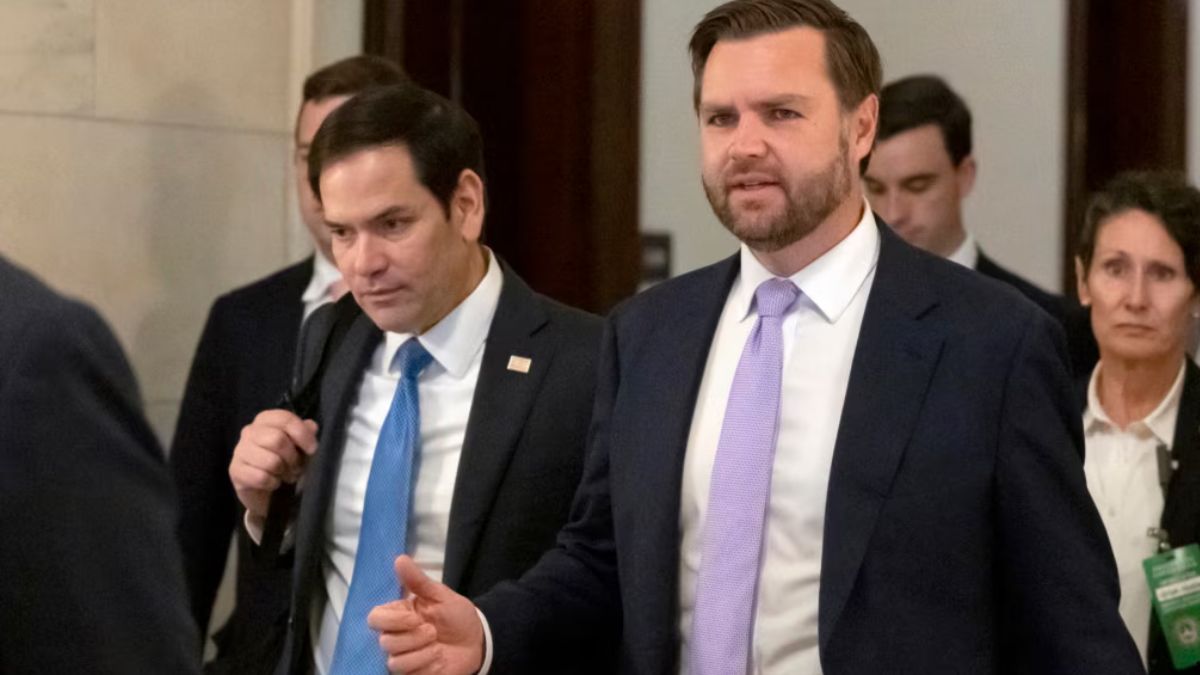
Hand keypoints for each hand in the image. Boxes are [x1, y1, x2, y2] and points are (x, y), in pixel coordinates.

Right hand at [228, 409, 317, 520]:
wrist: (265, 490)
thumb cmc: (285, 462)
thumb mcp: (300, 447)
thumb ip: (306, 434)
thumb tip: (311, 426)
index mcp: (266, 420)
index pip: (284, 419)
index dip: (302, 434)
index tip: (312, 450)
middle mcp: (250, 431)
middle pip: (277, 440)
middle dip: (293, 457)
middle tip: (297, 467)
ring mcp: (240, 450)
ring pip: (270, 461)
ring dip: (283, 472)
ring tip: (285, 475)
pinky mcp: (235, 470)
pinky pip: (261, 477)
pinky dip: (273, 483)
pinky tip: (273, 482)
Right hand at [369, 555, 484, 674]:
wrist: (477, 641)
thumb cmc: (457, 616)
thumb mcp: (441, 595)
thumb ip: (418, 581)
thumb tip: (400, 559)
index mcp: (399, 615)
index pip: (374, 618)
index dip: (393, 620)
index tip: (415, 618)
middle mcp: (396, 637)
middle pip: (385, 642)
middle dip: (413, 637)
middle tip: (433, 631)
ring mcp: (403, 657)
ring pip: (395, 662)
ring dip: (421, 653)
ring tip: (438, 647)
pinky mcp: (412, 674)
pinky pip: (408, 674)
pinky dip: (428, 666)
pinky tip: (440, 660)